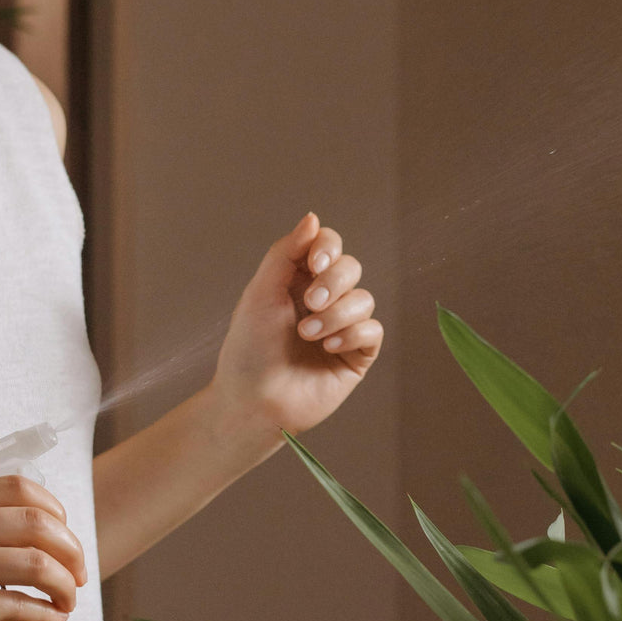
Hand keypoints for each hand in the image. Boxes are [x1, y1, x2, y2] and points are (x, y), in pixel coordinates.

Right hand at [0, 475, 88, 620]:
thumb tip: (19, 511)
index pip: (18, 488)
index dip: (55, 510)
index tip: (65, 534)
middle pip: (38, 524)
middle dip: (73, 550)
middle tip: (80, 573)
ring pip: (39, 565)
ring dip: (67, 585)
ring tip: (70, 599)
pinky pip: (23, 606)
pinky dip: (48, 614)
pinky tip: (53, 619)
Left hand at [209, 212, 383, 436]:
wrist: (254, 402)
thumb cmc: (249, 349)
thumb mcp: (260, 292)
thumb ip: (286, 252)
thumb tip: (313, 218)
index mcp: (297, 281)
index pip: (328, 246)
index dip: (328, 248)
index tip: (314, 264)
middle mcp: (323, 301)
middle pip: (350, 268)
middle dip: (333, 282)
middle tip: (309, 304)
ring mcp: (341, 328)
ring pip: (364, 299)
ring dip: (337, 314)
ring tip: (308, 335)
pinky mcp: (357, 356)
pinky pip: (372, 331)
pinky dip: (352, 334)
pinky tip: (328, 347)